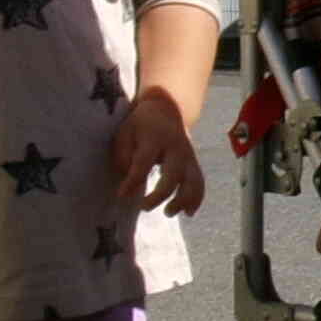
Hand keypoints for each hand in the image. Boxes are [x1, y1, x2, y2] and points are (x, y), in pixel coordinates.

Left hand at [108, 88, 206, 216]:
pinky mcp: (194, 163)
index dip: (133, 181)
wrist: (167, 108)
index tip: (121, 195)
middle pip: (173, 175)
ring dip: (183, 200)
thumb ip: (124, 155)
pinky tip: (188, 213)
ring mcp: (188, 155)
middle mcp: (175, 147)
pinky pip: (199, 182)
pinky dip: (197, 199)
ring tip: (168, 213)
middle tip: (144, 206)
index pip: (143, 162)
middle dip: (160, 194)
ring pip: (192, 181)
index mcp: (155, 138)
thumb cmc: (140, 125)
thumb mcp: (125, 132)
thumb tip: (130, 182)